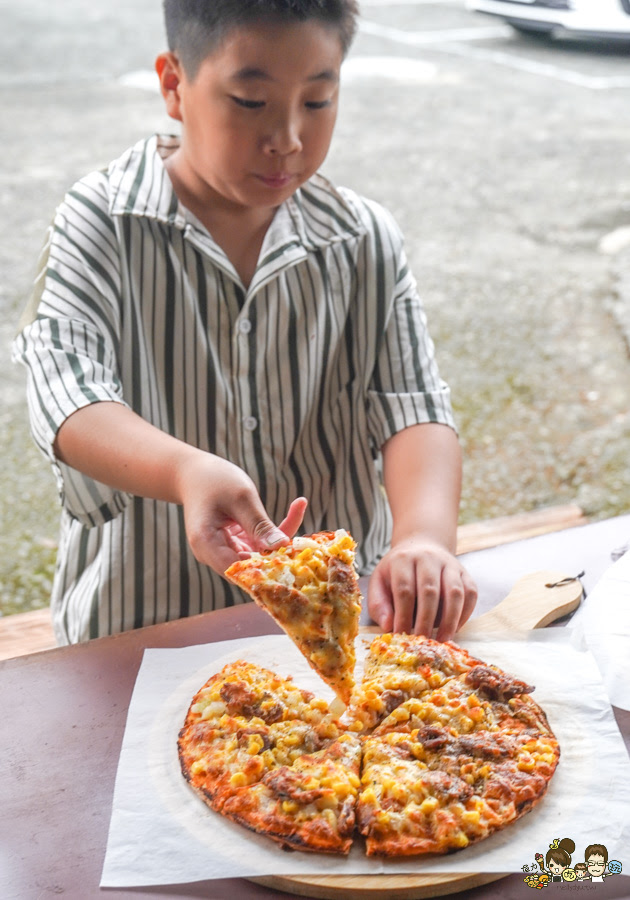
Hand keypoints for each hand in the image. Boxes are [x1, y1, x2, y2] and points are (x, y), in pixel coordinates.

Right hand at [177, 452, 306, 574]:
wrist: (195, 473)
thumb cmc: (213, 480)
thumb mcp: (240, 498)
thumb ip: (259, 524)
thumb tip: (282, 547)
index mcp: (206, 545)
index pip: (238, 571)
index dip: (265, 569)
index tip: (291, 554)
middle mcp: (213, 554)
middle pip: (252, 566)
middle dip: (278, 552)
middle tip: (302, 527)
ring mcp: (225, 551)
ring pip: (260, 556)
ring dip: (280, 538)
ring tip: (298, 506)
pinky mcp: (236, 545)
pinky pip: (259, 545)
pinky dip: (276, 531)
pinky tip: (296, 505)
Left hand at [367, 536, 476, 640]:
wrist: (421, 547)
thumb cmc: (397, 572)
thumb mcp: (379, 582)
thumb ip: (378, 604)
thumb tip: (387, 626)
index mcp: (403, 560)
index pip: (404, 589)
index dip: (403, 615)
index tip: (401, 635)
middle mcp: (428, 558)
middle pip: (430, 591)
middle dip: (426, 620)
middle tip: (422, 641)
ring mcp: (449, 564)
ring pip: (455, 592)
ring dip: (450, 619)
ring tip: (442, 640)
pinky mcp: (465, 573)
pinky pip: (470, 593)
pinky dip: (465, 614)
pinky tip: (455, 628)